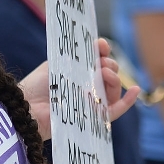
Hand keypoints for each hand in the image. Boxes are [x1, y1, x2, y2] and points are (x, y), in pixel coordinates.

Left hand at [20, 39, 139, 141]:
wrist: (27, 108)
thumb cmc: (37, 85)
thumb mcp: (59, 62)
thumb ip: (80, 55)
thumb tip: (101, 45)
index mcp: (76, 73)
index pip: (98, 61)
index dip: (102, 51)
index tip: (101, 46)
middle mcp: (85, 87)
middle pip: (109, 75)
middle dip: (110, 65)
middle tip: (101, 64)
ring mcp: (89, 103)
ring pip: (113, 91)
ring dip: (115, 79)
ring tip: (104, 74)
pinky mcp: (92, 119)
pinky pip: (115, 111)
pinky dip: (128, 102)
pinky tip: (136, 90)